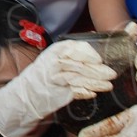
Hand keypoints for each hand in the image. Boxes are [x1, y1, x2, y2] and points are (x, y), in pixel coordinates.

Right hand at [0, 39, 116, 136]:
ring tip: (108, 86)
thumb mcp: (56, 59)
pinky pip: (74, 91)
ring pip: (79, 78)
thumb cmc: (44, 76)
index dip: (89, 54)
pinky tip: (93, 93)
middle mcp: (53, 62)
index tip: (100, 60)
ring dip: (95, 83)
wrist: (25, 95)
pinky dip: (84, 93)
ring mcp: (54, 78)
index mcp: (54, 51)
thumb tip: (94, 42)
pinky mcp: (56, 93)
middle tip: (111, 74)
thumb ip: (73, 54)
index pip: (75, 48)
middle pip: (79, 65)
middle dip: (98, 71)